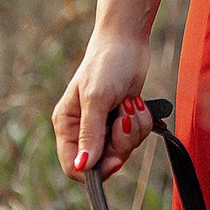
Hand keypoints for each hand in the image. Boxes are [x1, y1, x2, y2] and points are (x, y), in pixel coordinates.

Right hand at [53, 34, 154, 181]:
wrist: (129, 40)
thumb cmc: (107, 63)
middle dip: (120, 143)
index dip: (93, 170)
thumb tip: (82, 166)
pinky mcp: (122, 118)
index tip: (115, 159)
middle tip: (125, 118)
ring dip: (133, 130)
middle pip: (102, 161)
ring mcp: (104, 124)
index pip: (73, 166)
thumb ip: (91, 134)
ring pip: (121, 149)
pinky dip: (141, 122)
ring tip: (130, 104)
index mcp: (67, 125)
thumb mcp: (97, 98)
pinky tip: (136, 102)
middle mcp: (83, 129)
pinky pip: (135, 136)